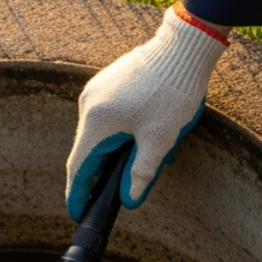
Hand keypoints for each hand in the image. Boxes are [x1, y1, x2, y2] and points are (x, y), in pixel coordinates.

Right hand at [65, 7, 226, 219]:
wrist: (183, 47)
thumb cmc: (172, 93)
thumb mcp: (159, 140)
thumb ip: (141, 173)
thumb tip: (130, 200)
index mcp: (97, 122)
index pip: (80, 168)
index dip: (78, 195)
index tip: (78, 213)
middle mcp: (89, 105)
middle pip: (89, 151)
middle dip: (104, 174)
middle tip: (118, 193)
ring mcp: (97, 91)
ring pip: (101, 133)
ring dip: (118, 152)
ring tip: (148, 159)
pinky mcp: (108, 82)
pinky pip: (109, 116)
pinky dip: (122, 132)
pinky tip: (147, 135)